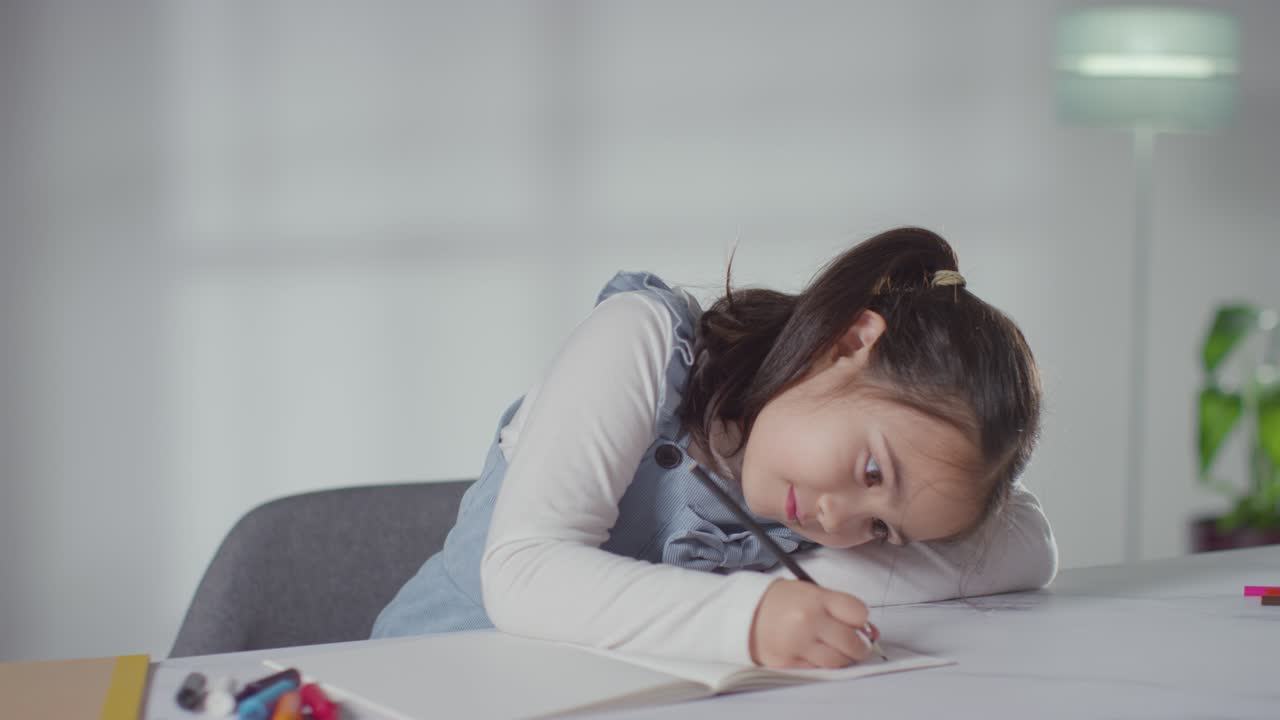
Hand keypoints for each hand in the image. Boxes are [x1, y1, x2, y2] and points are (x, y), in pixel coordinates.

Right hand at [749, 579, 879, 667]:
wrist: (744, 613)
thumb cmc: (782, 601)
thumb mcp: (810, 593)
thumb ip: (840, 608)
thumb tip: (871, 633)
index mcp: (815, 598)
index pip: (858, 613)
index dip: (861, 619)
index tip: (855, 621)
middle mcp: (808, 621)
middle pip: (853, 643)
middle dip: (859, 645)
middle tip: (855, 643)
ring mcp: (798, 645)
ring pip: (839, 661)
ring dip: (843, 657)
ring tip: (834, 648)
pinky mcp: (789, 663)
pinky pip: (819, 669)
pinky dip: (822, 663)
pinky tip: (814, 652)